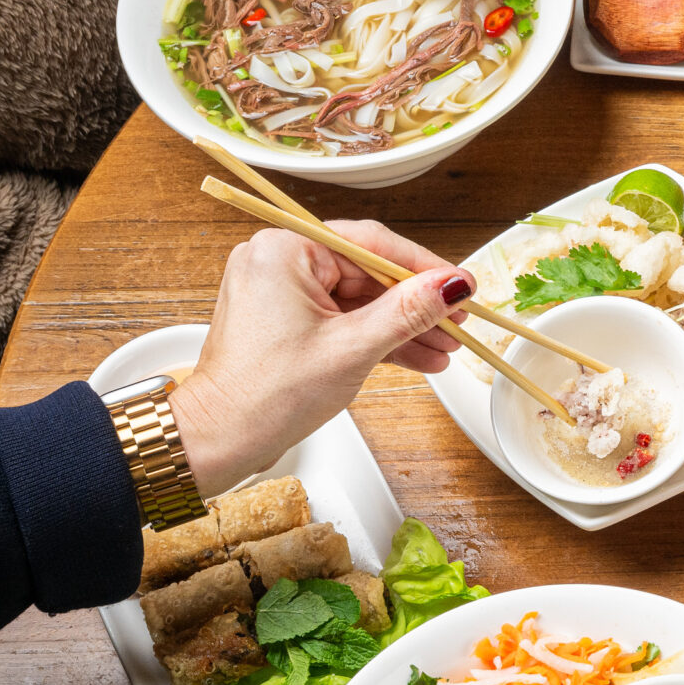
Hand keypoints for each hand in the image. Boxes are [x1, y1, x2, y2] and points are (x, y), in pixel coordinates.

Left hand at [170, 222, 472, 496]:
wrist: (221, 440)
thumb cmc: (267, 395)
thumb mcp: (353, 348)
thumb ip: (408, 311)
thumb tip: (452, 284)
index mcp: (284, 250)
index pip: (372, 244)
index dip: (424, 268)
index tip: (462, 285)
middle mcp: (278, 261)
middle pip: (368, 272)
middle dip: (416, 304)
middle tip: (458, 322)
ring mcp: (281, 291)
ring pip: (359, 299)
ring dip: (402, 326)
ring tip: (444, 348)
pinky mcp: (286, 319)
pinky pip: (343, 318)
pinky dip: (376, 337)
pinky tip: (417, 356)